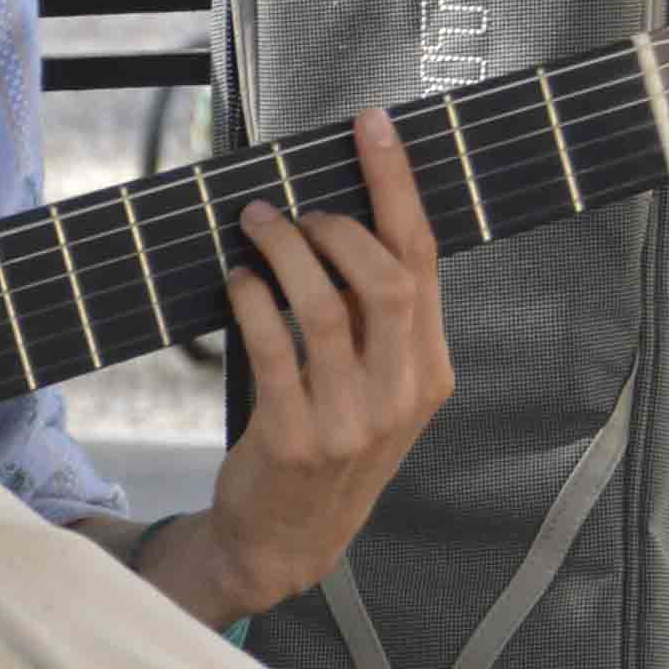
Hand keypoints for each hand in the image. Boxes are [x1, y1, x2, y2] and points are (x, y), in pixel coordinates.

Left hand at [138, 110, 453, 624]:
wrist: (289, 542)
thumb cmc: (331, 449)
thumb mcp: (379, 390)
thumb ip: (377, 321)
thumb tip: (343, 221)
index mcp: (431, 372)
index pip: (422, 261)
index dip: (397, 186)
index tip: (372, 127)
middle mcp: (401, 395)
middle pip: (383, 277)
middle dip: (335, 222)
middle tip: (293, 207)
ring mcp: (351, 421)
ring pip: (324, 307)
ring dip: (284, 251)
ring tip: (256, 225)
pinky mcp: (295, 438)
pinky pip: (273, 349)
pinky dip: (252, 301)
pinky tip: (237, 281)